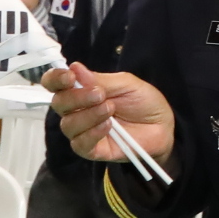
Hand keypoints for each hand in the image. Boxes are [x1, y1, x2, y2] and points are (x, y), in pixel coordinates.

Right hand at [41, 62, 174, 168]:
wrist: (162, 127)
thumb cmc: (144, 102)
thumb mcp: (127, 84)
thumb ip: (100, 79)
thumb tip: (74, 68)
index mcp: (82, 90)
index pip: (55, 84)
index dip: (56, 79)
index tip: (69, 77)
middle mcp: (77, 110)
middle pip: (59, 104)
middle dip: (77, 97)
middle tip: (100, 94)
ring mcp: (83, 131)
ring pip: (68, 124)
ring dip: (88, 115)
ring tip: (110, 109)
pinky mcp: (91, 150)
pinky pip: (79, 144)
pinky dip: (92, 133)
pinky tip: (108, 126)